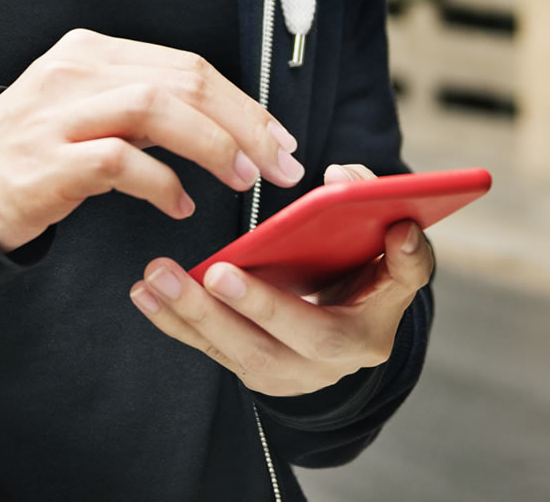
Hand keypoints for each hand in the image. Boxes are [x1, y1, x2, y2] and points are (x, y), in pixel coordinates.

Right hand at [0, 29, 303, 251]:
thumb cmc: (38, 152)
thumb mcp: (91, 110)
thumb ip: (148, 107)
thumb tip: (228, 126)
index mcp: (93, 51)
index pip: (186, 65)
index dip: (242, 103)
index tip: (279, 140)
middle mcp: (77, 70)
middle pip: (183, 80)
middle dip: (244, 123)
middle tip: (280, 165)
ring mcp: (59, 113)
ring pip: (156, 108)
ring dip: (212, 145)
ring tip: (241, 179)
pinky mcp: (49, 159)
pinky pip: (121, 162)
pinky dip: (162, 184)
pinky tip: (179, 206)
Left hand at [127, 163, 434, 397]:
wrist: (334, 335)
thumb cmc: (351, 274)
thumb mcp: (372, 245)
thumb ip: (365, 204)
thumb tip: (341, 178)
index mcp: (381, 313)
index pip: (403, 283)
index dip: (404, 259)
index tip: (396, 229)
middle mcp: (341, 355)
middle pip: (306, 335)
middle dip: (259, 305)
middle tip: (218, 273)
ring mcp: (294, 372)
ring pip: (247, 352)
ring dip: (197, 314)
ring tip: (157, 276)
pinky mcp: (253, 372)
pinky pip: (211, 351)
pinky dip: (175, 323)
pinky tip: (144, 295)